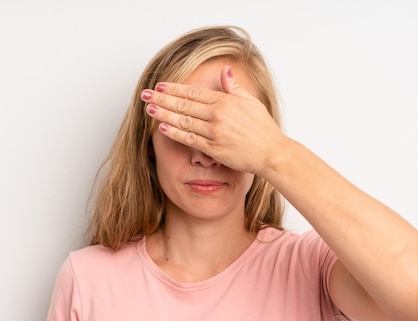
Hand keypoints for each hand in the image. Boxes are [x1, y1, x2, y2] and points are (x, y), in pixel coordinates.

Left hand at [140, 65, 286, 175]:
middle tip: (146, 95)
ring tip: (150, 109)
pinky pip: (190, 139)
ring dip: (164, 114)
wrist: (271, 153)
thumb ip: (234, 87)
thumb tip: (224, 71)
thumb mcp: (251, 102)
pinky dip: (175, 133)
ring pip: (183, 121)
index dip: (175, 89)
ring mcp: (214, 132)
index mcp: (226, 101)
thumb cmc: (263, 129)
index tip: (160, 86)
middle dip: (163, 99)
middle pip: (184, 105)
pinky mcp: (214, 149)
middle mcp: (218, 115)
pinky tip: (162, 128)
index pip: (194, 93)